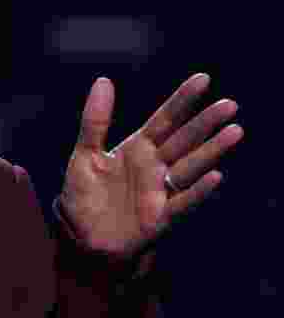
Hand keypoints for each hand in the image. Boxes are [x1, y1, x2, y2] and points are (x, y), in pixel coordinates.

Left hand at [58, 74, 242, 259]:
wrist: (82, 238)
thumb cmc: (84, 196)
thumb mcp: (84, 154)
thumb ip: (95, 120)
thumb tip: (103, 80)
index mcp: (137, 148)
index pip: (164, 119)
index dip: (182, 100)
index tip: (203, 79)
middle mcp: (154, 166)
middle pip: (183, 139)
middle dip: (205, 122)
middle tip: (229, 104)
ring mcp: (160, 190)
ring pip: (190, 166)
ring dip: (211, 150)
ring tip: (234, 131)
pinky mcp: (160, 217)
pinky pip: (183, 201)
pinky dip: (198, 190)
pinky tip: (215, 176)